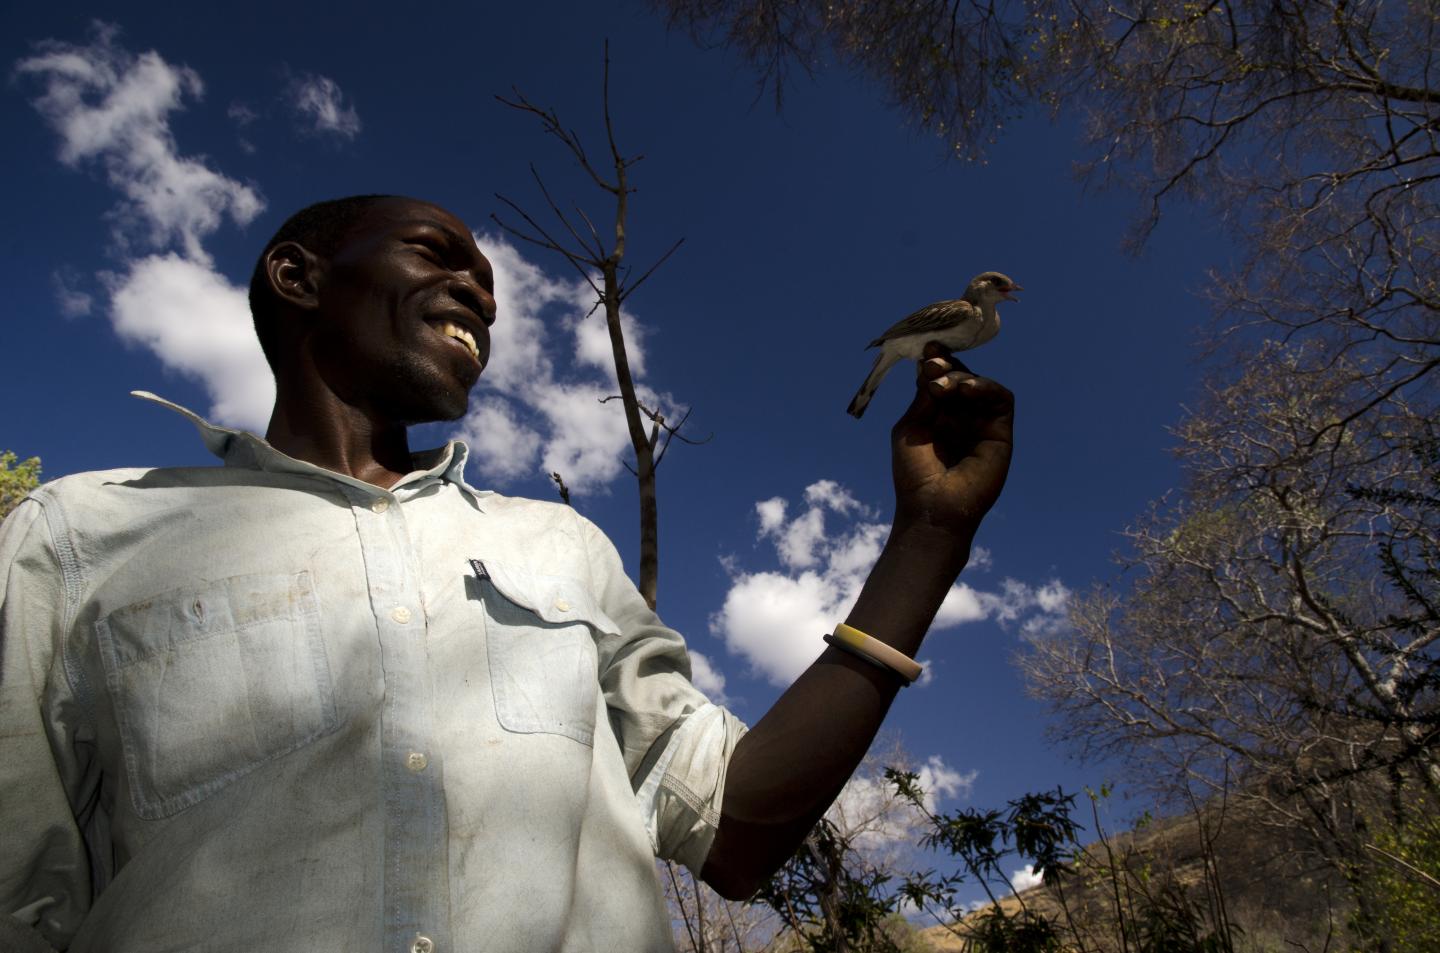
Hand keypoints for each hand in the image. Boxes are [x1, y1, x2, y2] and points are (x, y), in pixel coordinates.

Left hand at [890, 341, 1013, 539]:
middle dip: (947, 365)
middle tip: (933, 362)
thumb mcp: (911, 427)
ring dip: (963, 376)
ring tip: (943, 384)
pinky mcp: (1001, 433)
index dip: (936, 361)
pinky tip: (966, 388)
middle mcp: (961, 416)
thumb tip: (931, 364)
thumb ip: (924, 397)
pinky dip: (986, 387)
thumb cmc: (915, 473)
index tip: (926, 348)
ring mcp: (981, 423)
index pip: (941, 378)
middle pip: (961, 376)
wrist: (932, 508)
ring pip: (980, 384)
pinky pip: (1002, 399)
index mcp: (937, 414)